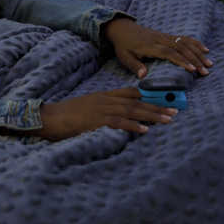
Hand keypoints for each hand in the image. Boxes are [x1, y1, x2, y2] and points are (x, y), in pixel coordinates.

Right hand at [33, 87, 175, 140]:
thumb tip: (120, 118)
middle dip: (156, 106)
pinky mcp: (96, 121)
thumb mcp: (88, 108)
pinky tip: (145, 130)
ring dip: (151, 115)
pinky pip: (118, 123)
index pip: (130, 92)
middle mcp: (105, 100)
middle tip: (174, 110)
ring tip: (167, 119)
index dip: (149, 95)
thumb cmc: (67, 116)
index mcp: (104, 96)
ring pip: (131, 111)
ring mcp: (101, 110)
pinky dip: (133, 126)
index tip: (165, 98)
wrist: (48, 118)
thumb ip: (104, 109)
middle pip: (136, 101)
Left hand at [103, 17, 210, 78]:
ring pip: (185, 42)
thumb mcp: (125, 57)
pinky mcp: (167, 35)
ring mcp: (165, 36)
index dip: (182, 61)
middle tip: (206, 71)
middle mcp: (161, 40)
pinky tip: (204, 50)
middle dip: (195, 60)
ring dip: (198, 52)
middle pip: (182, 48)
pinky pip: (183, 38)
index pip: (169, 53)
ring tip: (209, 63)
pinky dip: (195, 43)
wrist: (122, 28)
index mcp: (151, 46)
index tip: (192, 70)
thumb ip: (134, 66)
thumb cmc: (123, 46)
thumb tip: (144, 76)